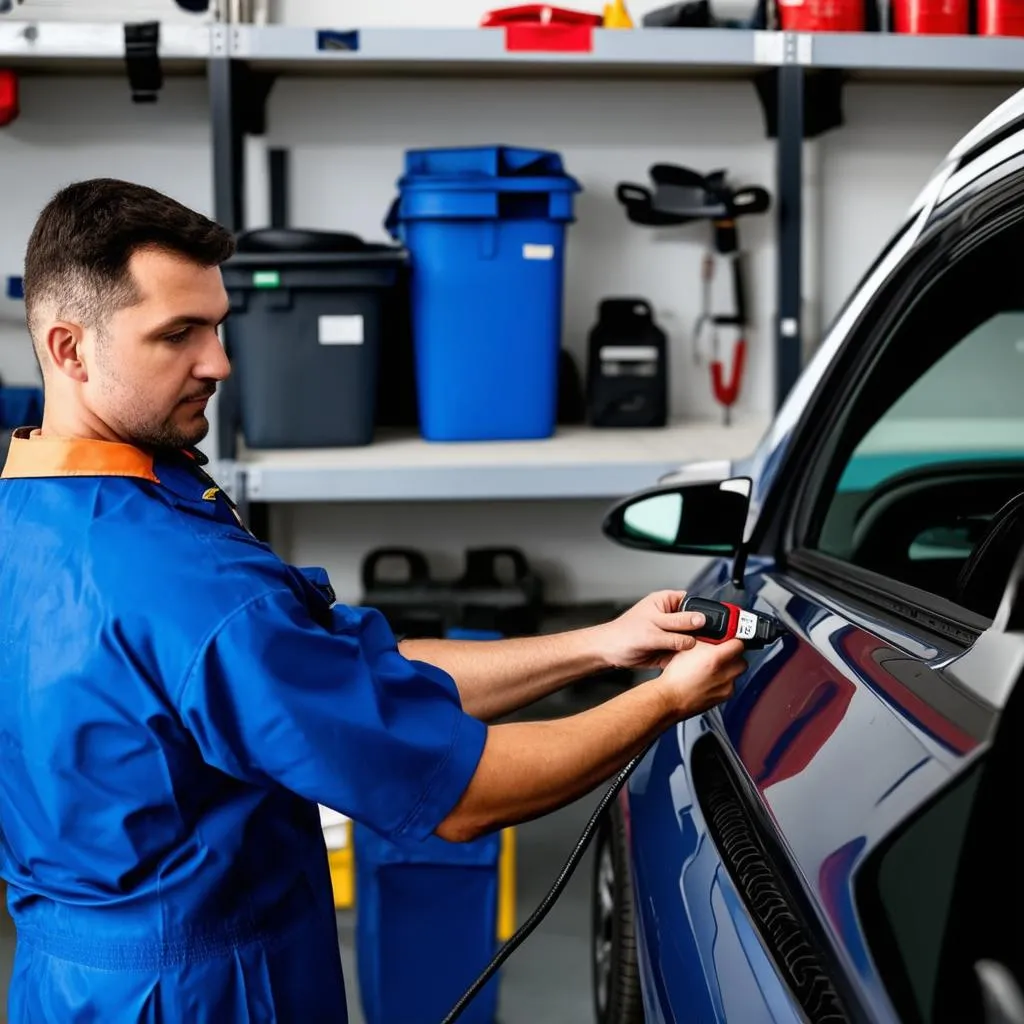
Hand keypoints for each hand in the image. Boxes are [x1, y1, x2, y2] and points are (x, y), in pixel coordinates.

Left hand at [594, 590, 708, 669]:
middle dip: (702, 633)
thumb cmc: (623, 634)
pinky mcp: (670, 649)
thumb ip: (677, 627)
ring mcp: (672, 633)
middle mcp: (671, 616)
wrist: (610, 653)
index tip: (714, 624)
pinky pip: (685, 653)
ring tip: (701, 653)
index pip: (693, 603)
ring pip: (692, 639)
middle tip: (710, 642)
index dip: (704, 613)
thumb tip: (699, 623)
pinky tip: (692, 661)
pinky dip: (689, 658)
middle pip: (696, 623)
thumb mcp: (653, 629)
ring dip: (696, 647)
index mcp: (667, 602)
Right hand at [656, 638, 746, 718]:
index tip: (729, 639)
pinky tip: (710, 679)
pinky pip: (731, 684)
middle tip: (721, 653)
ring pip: (737, 673)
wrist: (670, 698)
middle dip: (733, 655)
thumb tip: (712, 633)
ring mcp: (726, 687)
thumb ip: (704, 639)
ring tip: (714, 667)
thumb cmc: (675, 677)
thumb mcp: (687, 648)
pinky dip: (724, 680)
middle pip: (742, 659)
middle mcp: (725, 673)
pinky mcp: (724, 696)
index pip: (739, 644)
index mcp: (716, 659)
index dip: (734, 639)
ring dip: (729, 668)